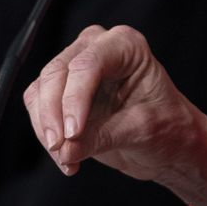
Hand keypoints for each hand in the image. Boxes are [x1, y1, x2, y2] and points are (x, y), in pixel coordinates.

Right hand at [24, 24, 206, 205]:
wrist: (168, 142)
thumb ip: (102, 137)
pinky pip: (38, 107)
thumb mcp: (142, 130)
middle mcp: (97, 48)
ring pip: (41, 90)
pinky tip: (66, 157)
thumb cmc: (167, 126)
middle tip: (61, 149)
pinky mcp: (62, 90)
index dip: (75, 99)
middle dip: (53, 115)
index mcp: (126, 46)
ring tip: (67, 159)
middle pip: (57, 73)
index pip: (88, 65)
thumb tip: (65, 150)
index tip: (72, 134)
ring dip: (46, 128)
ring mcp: (76, 66)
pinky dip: (45, 134)